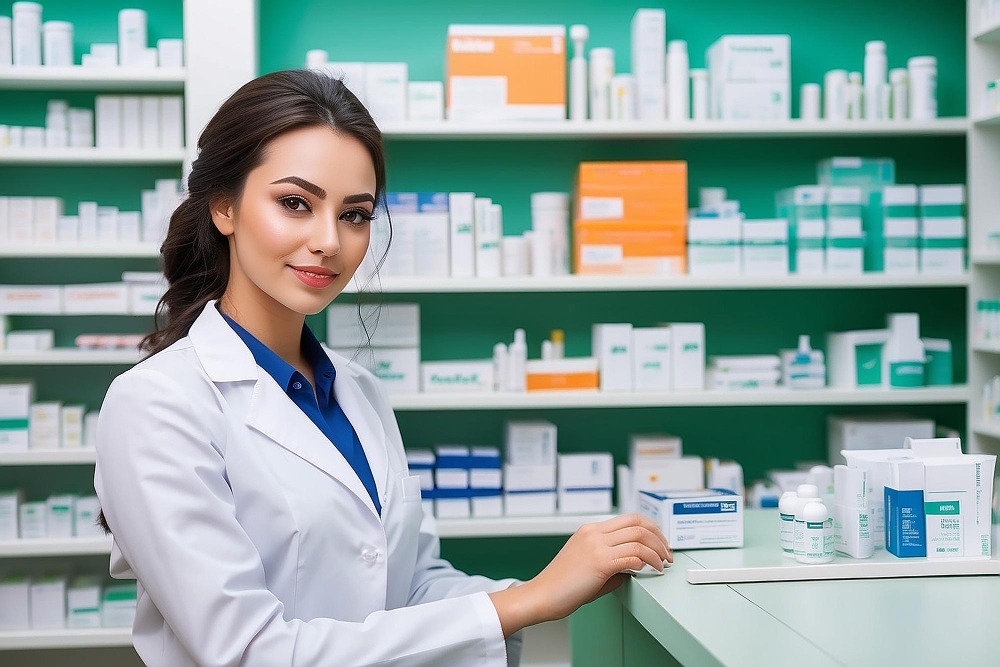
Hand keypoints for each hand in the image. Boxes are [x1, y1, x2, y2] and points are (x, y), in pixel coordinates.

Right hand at [488, 514, 671, 636]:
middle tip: (668, 553)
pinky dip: (648, 562)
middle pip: (639, 524)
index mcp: (590, 530)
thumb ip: (612, 561)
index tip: (660, 542)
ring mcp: (596, 545)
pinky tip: (651, 570)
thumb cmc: (562, 586)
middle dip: (660, 537)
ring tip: (663, 564)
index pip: (630, 518)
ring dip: (657, 551)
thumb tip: (635, 566)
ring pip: (639, 538)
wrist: (542, 595)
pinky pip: (633, 556)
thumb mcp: (588, 566)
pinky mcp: (600, 562)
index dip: (651, 528)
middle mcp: (594, 533)